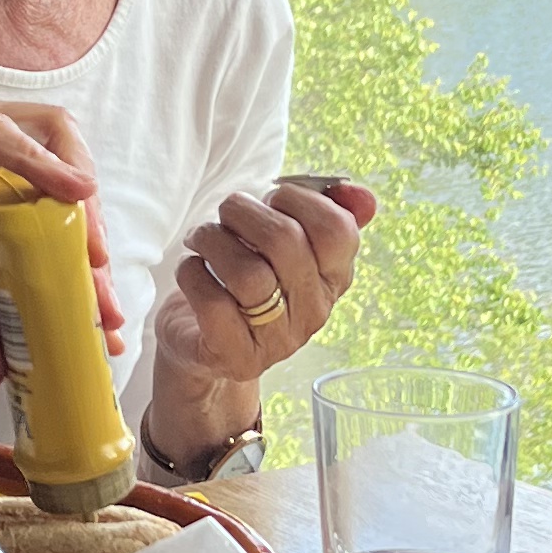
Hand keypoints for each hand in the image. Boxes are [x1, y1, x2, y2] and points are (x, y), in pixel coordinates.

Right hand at [0, 73, 119, 390]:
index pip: (46, 198)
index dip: (79, 250)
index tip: (97, 309)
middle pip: (57, 169)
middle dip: (87, 233)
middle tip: (100, 294)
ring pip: (40, 139)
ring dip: (74, 198)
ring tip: (89, 254)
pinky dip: (33, 160)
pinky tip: (65, 193)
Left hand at [144, 178, 376, 473]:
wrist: (203, 343)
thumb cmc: (244, 279)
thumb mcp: (285, 244)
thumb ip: (325, 212)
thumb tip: (361, 194)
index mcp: (333, 278)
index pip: (337, 230)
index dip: (298, 199)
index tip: (271, 198)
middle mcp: (312, 312)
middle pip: (286, 243)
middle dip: (244, 212)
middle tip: (225, 212)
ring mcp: (276, 340)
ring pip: (247, 275)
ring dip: (212, 240)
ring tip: (200, 237)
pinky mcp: (235, 357)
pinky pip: (213, 305)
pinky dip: (192, 274)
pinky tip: (190, 268)